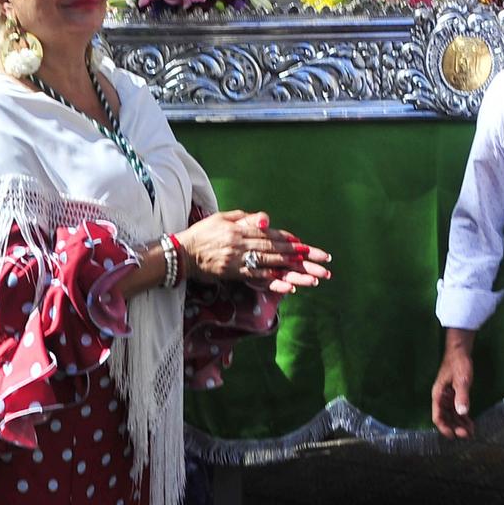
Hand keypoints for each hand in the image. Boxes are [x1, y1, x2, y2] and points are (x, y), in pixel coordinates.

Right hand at [176, 209, 332, 294]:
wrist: (180, 252)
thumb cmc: (204, 232)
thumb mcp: (223, 217)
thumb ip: (245, 218)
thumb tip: (266, 220)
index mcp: (241, 228)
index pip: (272, 235)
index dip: (291, 241)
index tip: (308, 247)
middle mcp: (242, 244)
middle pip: (277, 250)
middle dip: (302, 257)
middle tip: (323, 262)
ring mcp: (238, 260)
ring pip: (271, 265)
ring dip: (295, 272)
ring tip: (314, 277)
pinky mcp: (233, 274)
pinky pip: (257, 278)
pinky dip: (274, 282)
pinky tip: (289, 286)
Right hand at [430, 331, 475, 439]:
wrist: (460, 351)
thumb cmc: (458, 364)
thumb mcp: (461, 380)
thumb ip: (462, 396)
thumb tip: (462, 413)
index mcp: (438, 395)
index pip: (437, 417)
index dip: (444, 428)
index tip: (454, 435)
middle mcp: (441, 398)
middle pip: (445, 418)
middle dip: (455, 428)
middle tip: (467, 435)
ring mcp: (448, 397)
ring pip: (452, 416)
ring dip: (459, 424)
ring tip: (470, 432)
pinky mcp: (454, 395)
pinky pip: (457, 410)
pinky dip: (463, 417)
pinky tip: (470, 424)